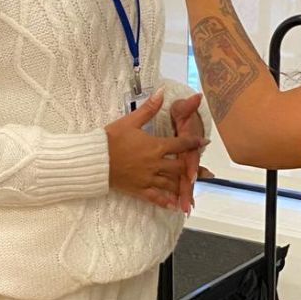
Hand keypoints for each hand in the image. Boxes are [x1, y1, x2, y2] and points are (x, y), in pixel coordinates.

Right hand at [107, 91, 205, 210]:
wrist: (95, 159)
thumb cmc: (111, 138)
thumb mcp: (130, 121)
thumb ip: (149, 108)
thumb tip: (162, 92)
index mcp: (155, 146)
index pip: (180, 144)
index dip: (194, 142)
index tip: (204, 142)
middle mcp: (156, 164)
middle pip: (180, 167)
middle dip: (193, 168)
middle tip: (205, 171)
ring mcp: (148, 178)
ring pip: (171, 184)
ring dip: (184, 187)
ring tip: (194, 189)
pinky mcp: (139, 189)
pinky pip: (156, 197)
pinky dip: (166, 202)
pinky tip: (175, 207)